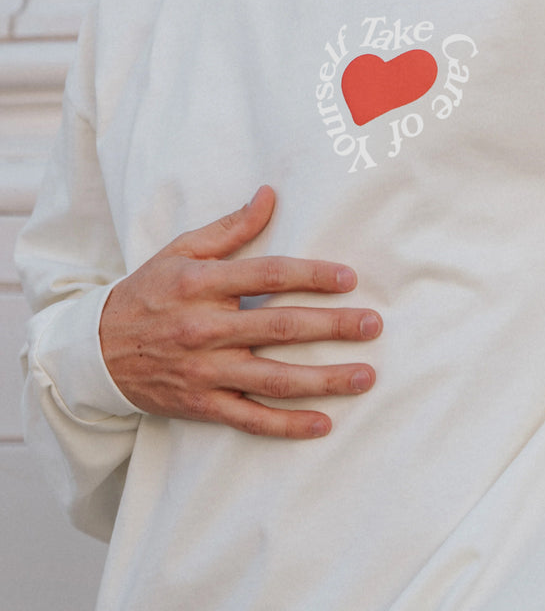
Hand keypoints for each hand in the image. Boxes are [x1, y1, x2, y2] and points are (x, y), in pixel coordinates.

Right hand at [99, 186, 380, 438]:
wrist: (95, 350)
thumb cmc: (147, 293)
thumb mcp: (180, 252)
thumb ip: (230, 228)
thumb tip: (270, 195)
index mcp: (202, 284)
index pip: (268, 275)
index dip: (312, 275)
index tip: (349, 278)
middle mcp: (205, 328)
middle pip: (280, 327)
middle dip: (332, 327)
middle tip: (372, 325)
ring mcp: (204, 370)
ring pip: (273, 378)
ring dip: (323, 380)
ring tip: (364, 376)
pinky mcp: (201, 403)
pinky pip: (249, 418)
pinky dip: (286, 425)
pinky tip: (322, 424)